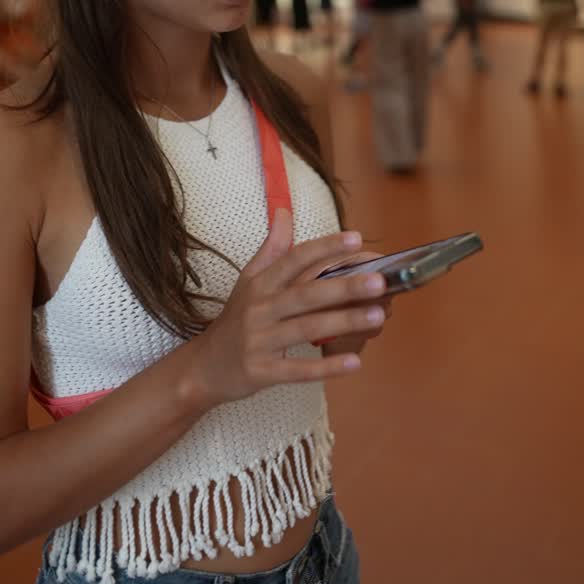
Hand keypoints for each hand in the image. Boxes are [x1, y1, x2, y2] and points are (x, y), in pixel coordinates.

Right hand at [192, 210, 387, 407]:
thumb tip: (284, 211)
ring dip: (344, 322)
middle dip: (344, 286)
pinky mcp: (262, 371)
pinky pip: (298, 369)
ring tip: (377, 315)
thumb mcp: (248, 280)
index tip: (356, 239)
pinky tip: (355, 362)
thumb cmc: (235, 319)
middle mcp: (259, 309)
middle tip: (379, 281)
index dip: (325, 247)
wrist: (204, 367)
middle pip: (306, 294)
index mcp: (259, 284)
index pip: (294, 259)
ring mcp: (260, 341)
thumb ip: (271, 248)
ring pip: (307, 328)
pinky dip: (326, 367)